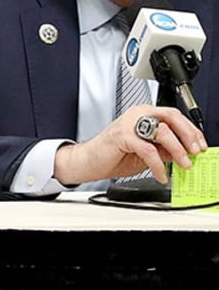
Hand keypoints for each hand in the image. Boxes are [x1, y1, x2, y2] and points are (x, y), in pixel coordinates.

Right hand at [54, 105, 207, 185]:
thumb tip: (186, 153)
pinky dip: (158, 165)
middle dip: (188, 135)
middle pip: (171, 117)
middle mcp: (137, 114)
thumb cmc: (114, 155)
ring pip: (162, 132)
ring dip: (178, 150)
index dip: (191, 131)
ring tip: (183, 165)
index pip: (174, 116)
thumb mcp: (146, 151)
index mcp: (144, 114)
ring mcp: (129, 124)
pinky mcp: (122, 137)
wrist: (88, 162)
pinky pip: (148, 150)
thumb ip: (164, 149)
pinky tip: (161, 175)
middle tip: (196, 152)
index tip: (201, 145)